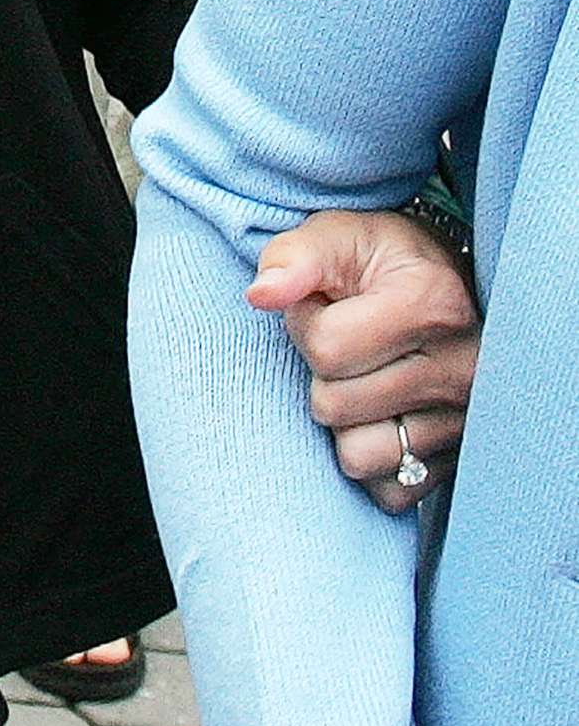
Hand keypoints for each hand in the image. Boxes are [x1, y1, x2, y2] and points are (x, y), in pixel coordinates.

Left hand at [248, 210, 478, 514]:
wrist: (451, 287)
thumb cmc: (383, 259)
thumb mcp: (338, 235)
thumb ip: (294, 257)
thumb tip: (260, 294)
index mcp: (432, 303)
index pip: (326, 348)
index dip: (304, 323)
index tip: (323, 304)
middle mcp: (460, 370)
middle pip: (334, 405)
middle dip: (321, 372)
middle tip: (347, 342)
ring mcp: (465, 423)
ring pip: (357, 456)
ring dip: (343, 421)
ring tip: (363, 379)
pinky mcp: (459, 462)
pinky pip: (387, 490)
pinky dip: (372, 460)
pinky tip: (380, 415)